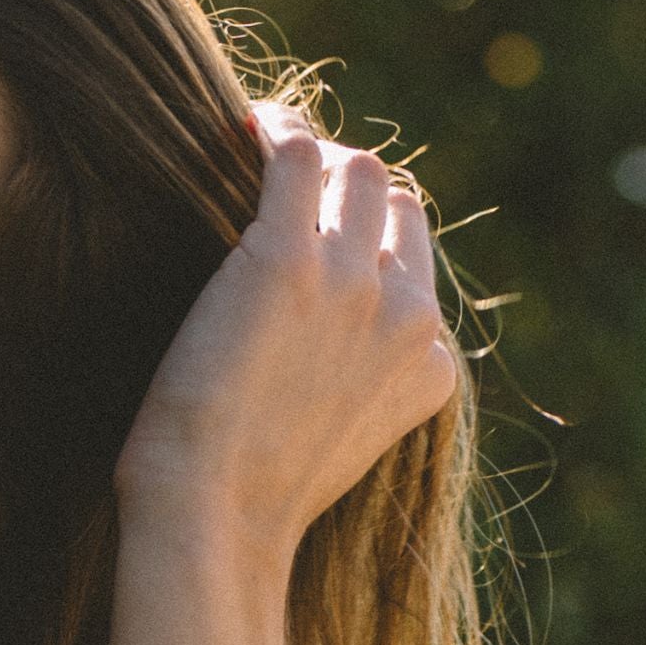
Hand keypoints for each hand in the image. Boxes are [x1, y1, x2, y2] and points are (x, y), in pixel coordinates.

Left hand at [115, 103, 458, 554]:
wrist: (214, 515)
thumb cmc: (245, 497)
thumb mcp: (334, 445)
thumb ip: (349, 388)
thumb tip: (310, 357)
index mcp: (431, 368)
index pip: (414, 270)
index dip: (364, 242)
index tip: (314, 233)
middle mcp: (410, 316)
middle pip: (397, 209)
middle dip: (346, 190)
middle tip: (281, 188)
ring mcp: (356, 281)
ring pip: (359, 173)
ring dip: (315, 156)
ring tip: (259, 149)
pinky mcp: (290, 258)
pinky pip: (299, 157)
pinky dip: (275, 131)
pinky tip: (239, 129)